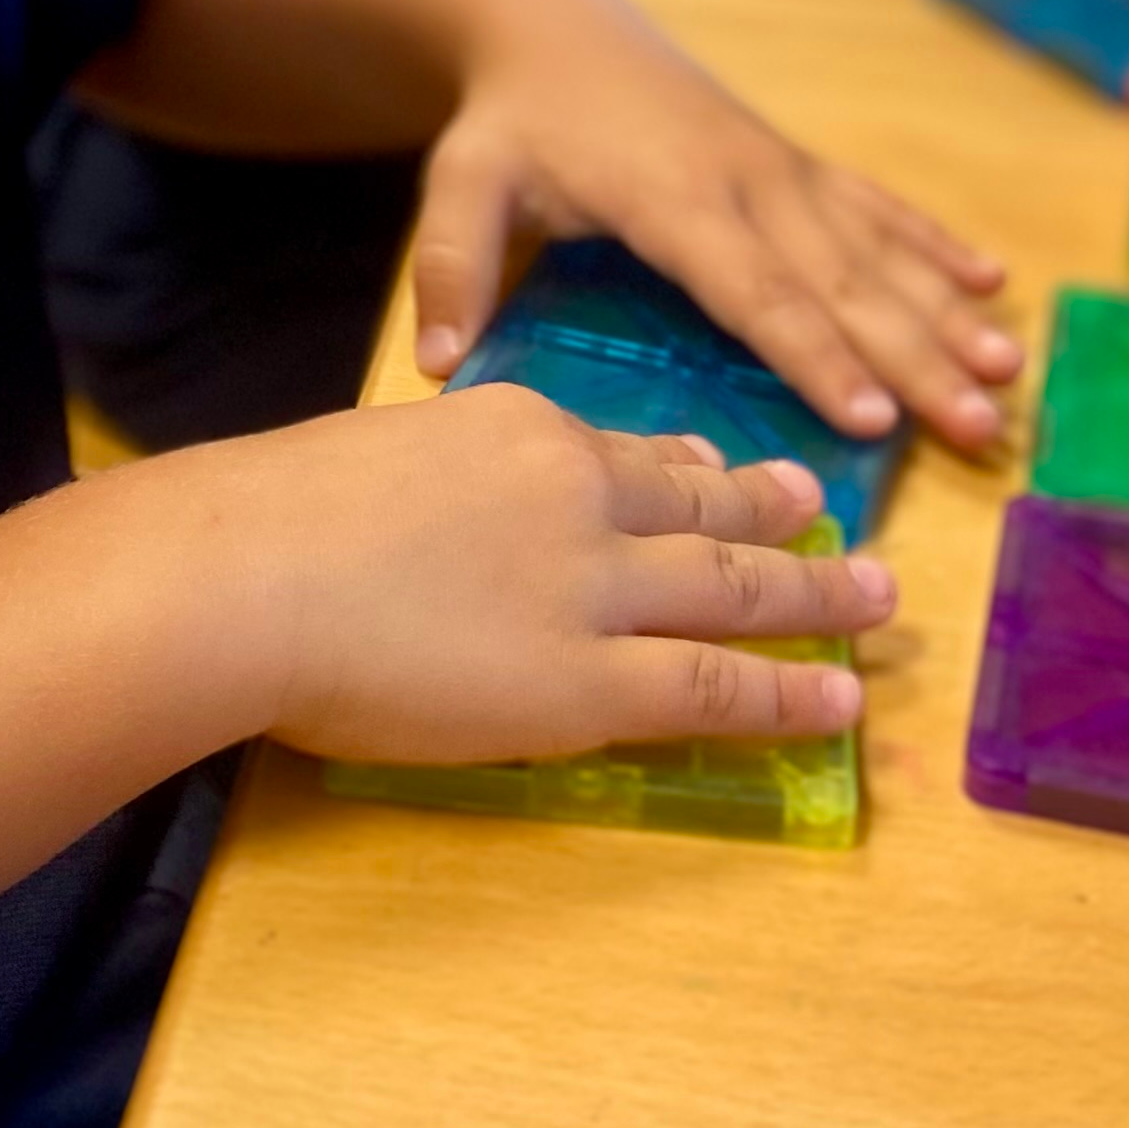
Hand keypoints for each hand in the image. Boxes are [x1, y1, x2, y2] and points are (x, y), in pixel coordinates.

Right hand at [228, 388, 892, 766]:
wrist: (251, 571)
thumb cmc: (274, 516)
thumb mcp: (379, 457)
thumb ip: (439, 483)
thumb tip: (445, 523)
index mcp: (522, 427)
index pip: (630, 454)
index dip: (694, 469)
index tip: (729, 471)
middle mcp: (580, 495)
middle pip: (705, 507)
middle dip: (781, 517)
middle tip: (836, 519)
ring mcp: (592, 588)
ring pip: (735, 589)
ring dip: (816, 597)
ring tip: (876, 602)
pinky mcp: (584, 683)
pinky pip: (709, 687)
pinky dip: (784, 695)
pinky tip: (833, 700)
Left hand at [406, 0, 1017, 445]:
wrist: (554, 21)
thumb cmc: (510, 118)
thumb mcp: (461, 180)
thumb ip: (452, 265)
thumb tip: (440, 371)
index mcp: (670, 198)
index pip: (752, 290)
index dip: (814, 353)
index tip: (872, 416)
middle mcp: (743, 181)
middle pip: (839, 281)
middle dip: (912, 356)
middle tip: (976, 425)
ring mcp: (778, 167)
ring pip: (874, 248)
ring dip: (943, 311)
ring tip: (1007, 370)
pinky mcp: (792, 162)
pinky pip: (874, 205)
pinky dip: (932, 243)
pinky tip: (991, 284)